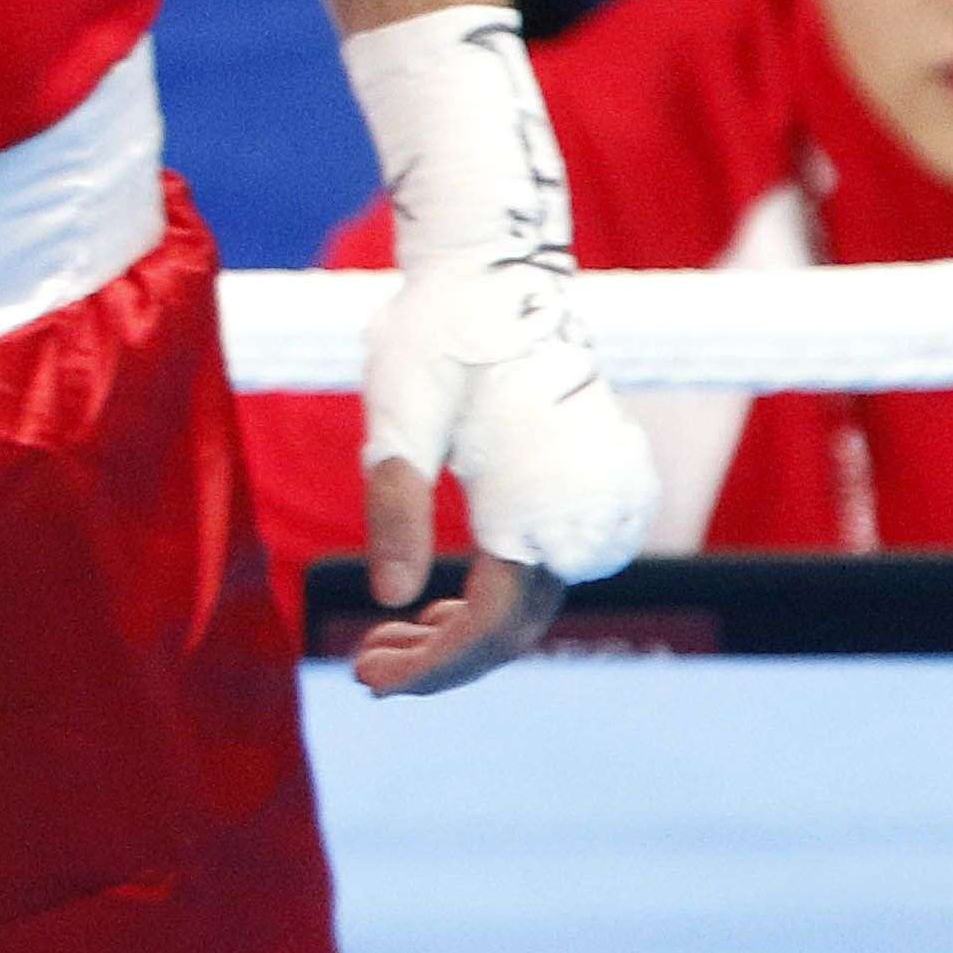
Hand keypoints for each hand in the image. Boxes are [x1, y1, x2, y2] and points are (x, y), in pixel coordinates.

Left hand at [340, 7, 652, 699]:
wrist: (498, 269)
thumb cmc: (438, 328)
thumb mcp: (399, 410)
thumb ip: (394, 499)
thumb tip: (390, 596)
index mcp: (535, 505)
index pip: (492, 626)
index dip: (434, 669)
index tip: (370, 683)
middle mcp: (579, 517)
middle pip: (515, 627)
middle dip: (440, 660)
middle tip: (364, 671)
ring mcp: (588, 505)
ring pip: (528, 602)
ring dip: (460, 633)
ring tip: (382, 644)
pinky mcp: (581, 491)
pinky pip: (539, 569)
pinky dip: (486, 596)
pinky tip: (431, 603)